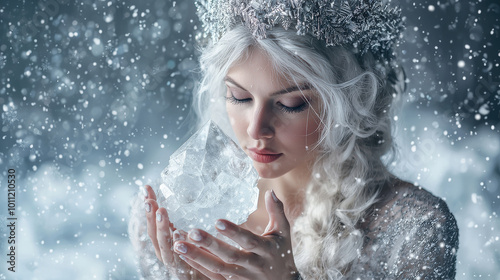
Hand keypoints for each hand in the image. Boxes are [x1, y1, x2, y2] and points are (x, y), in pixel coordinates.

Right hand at [144, 185, 224, 278]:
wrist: (213, 278)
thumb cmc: (203, 255)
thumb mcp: (192, 236)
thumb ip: (187, 221)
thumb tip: (191, 192)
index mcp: (166, 242)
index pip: (154, 223)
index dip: (149, 207)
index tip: (147, 188)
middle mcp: (166, 253)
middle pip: (154, 235)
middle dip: (151, 217)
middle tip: (151, 200)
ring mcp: (174, 264)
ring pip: (164, 246)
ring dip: (162, 229)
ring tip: (162, 212)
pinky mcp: (185, 273)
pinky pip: (180, 260)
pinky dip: (178, 247)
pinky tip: (178, 233)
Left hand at [172, 190, 299, 279]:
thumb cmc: (281, 253)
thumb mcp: (283, 233)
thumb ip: (277, 212)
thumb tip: (270, 191)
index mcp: (266, 249)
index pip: (248, 240)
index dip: (234, 232)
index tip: (217, 221)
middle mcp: (254, 265)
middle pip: (230, 256)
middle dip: (210, 245)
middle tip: (192, 233)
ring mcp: (243, 278)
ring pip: (218, 269)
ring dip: (198, 257)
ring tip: (178, 245)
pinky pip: (214, 278)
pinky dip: (198, 267)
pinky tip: (184, 256)